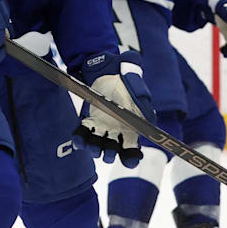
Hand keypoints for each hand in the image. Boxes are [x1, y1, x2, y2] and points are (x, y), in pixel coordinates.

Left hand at [75, 51, 155, 167]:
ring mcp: (103, 125)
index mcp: (134, 124)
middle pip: (115, 149)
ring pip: (99, 144)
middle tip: (108, 154)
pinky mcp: (89, 120)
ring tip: (94, 149)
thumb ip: (141, 94)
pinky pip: (84, 133)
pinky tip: (79, 141)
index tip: (130, 160)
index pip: (134, 146)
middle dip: (111, 154)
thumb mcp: (138, 87)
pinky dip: (80, 139)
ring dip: (96, 150)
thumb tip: (147, 109)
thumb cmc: (125, 76)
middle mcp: (119, 128)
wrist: (105, 67)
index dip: (132, 156)